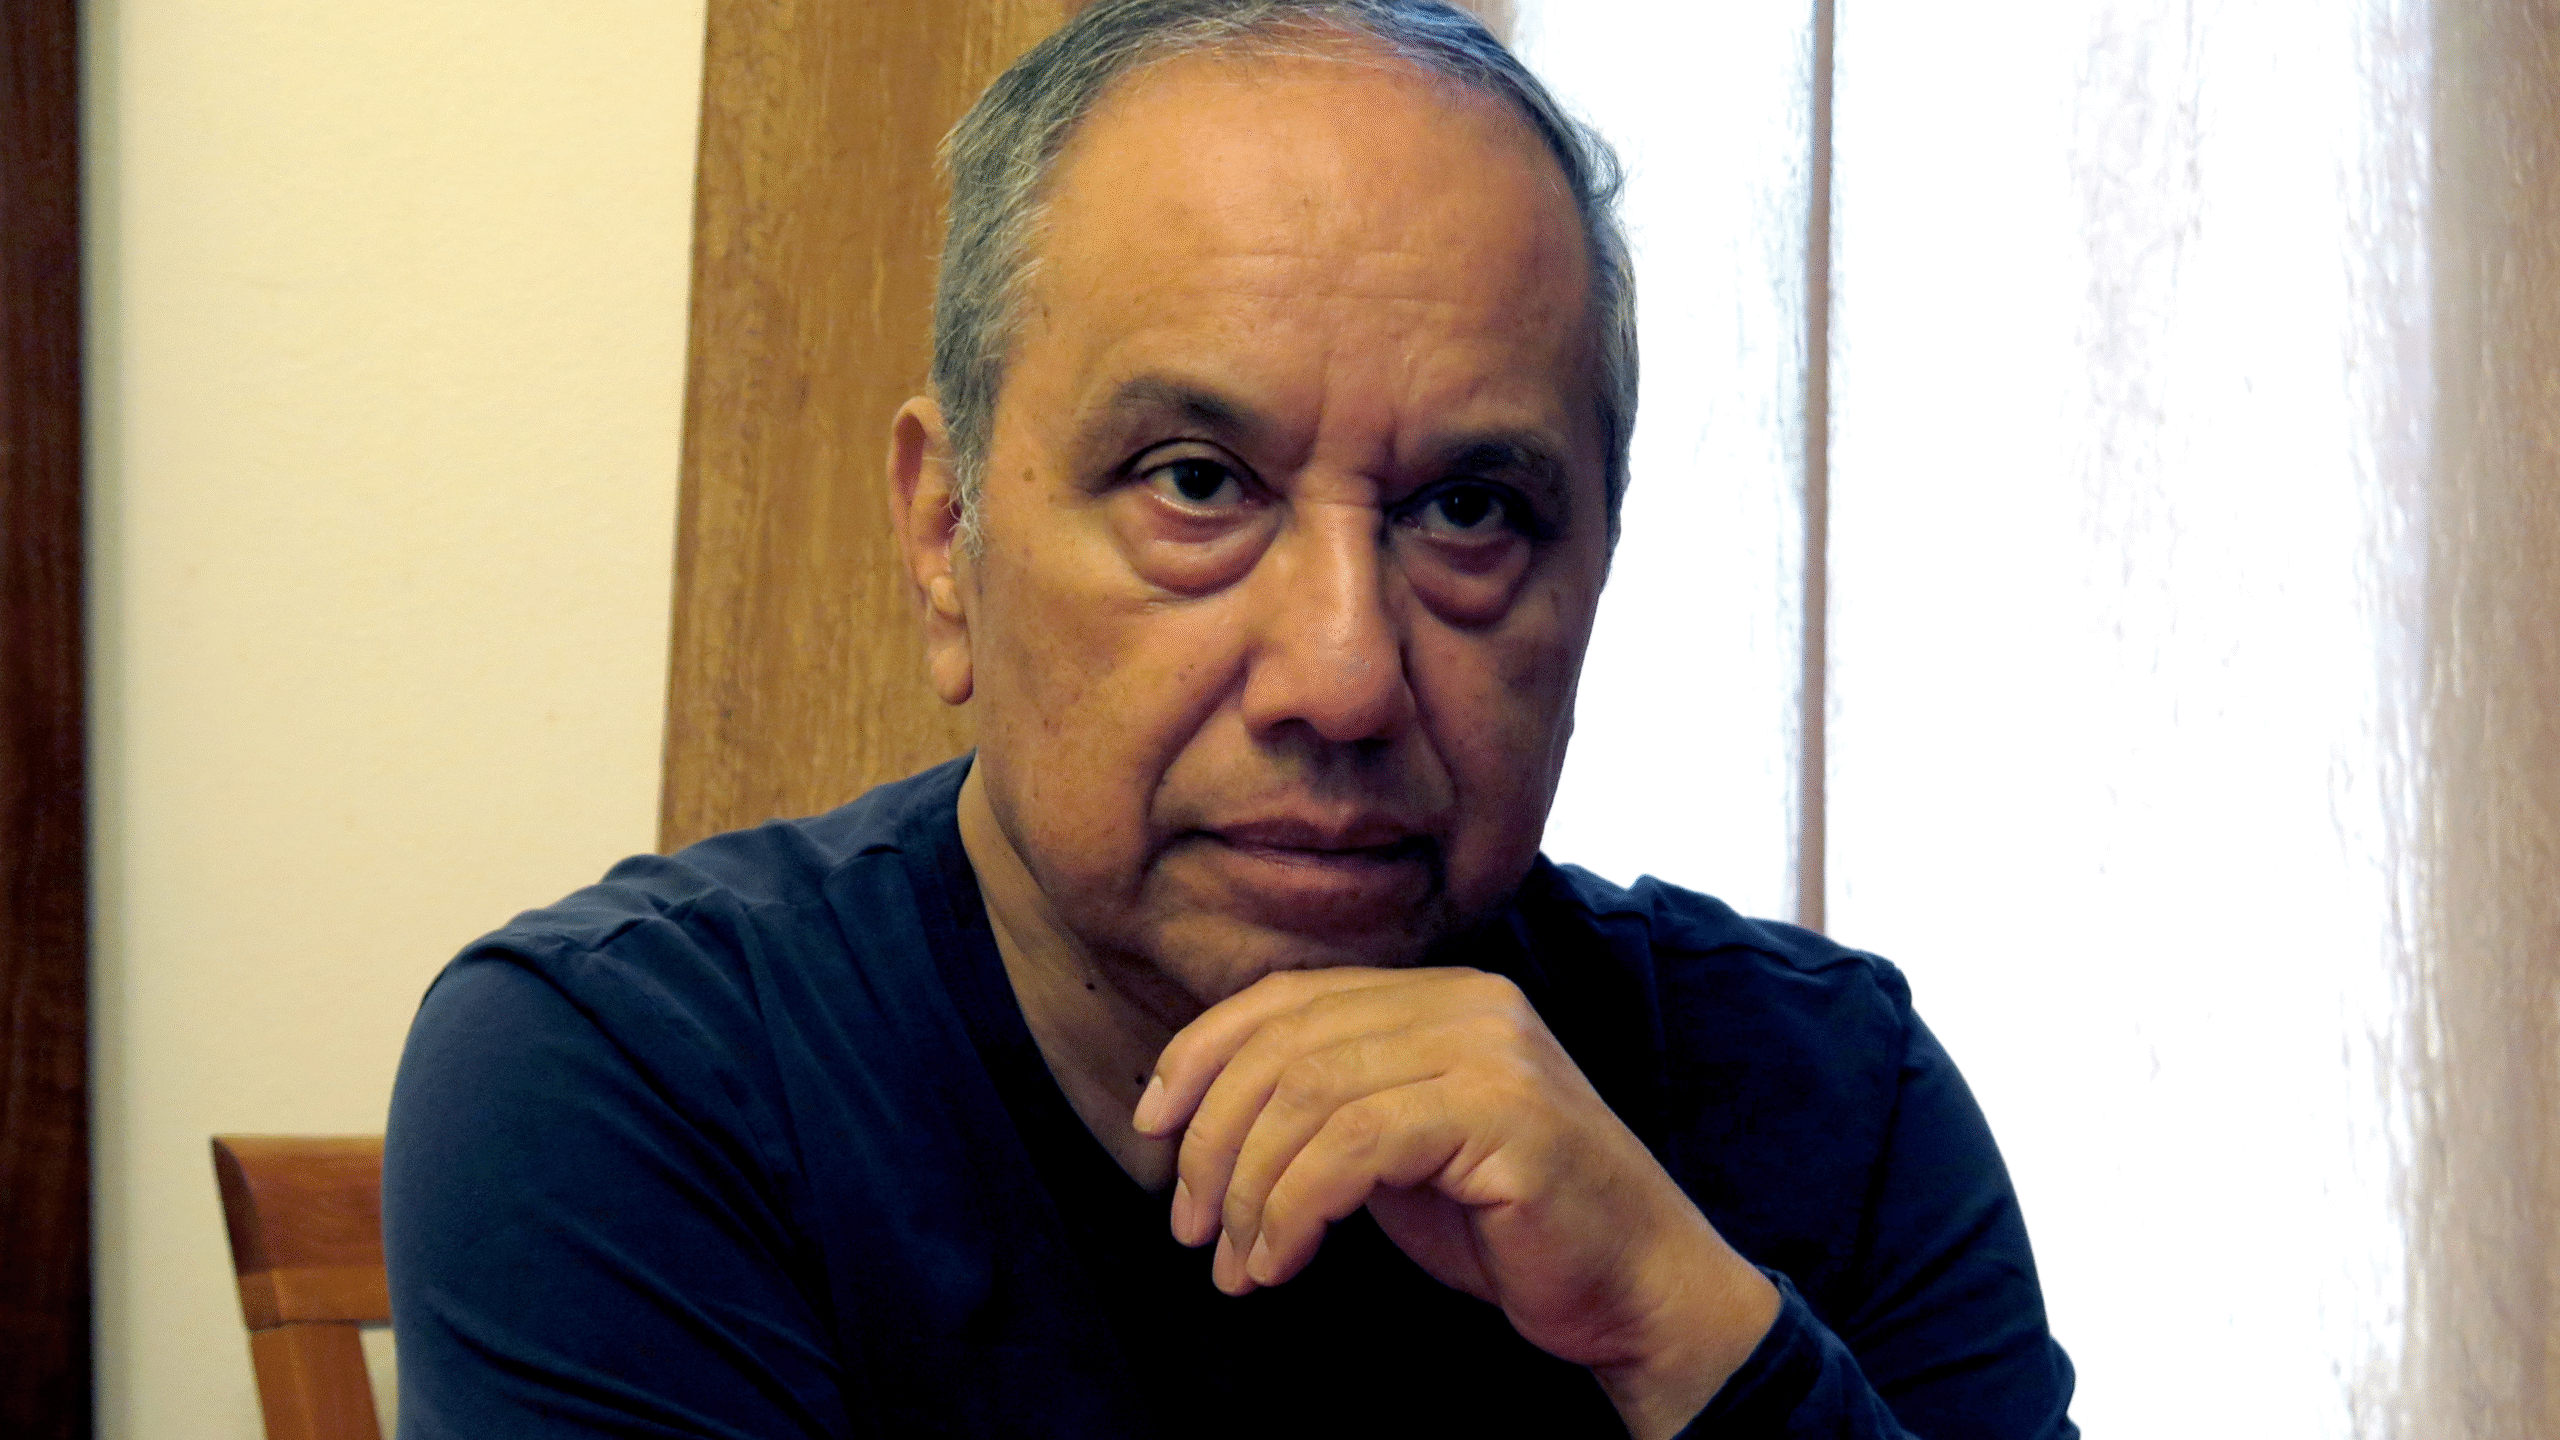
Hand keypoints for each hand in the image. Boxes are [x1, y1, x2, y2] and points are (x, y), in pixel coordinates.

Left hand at [1128, 966, 1780, 1438]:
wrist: (1639, 1292)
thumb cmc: (1513, 1232)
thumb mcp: (1400, 1152)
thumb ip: (1329, 1109)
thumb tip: (1200, 1117)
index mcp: (1442, 994)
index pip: (1289, 996)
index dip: (1202, 1051)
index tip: (1151, 1125)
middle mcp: (1468, 1002)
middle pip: (1287, 1043)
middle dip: (1212, 1137)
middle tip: (1188, 1226)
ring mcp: (1492, 1052)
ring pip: (1310, 1096)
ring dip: (1248, 1190)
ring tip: (1236, 1264)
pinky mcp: (1505, 1115)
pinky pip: (1354, 1147)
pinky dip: (1293, 1209)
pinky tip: (1279, 1263)